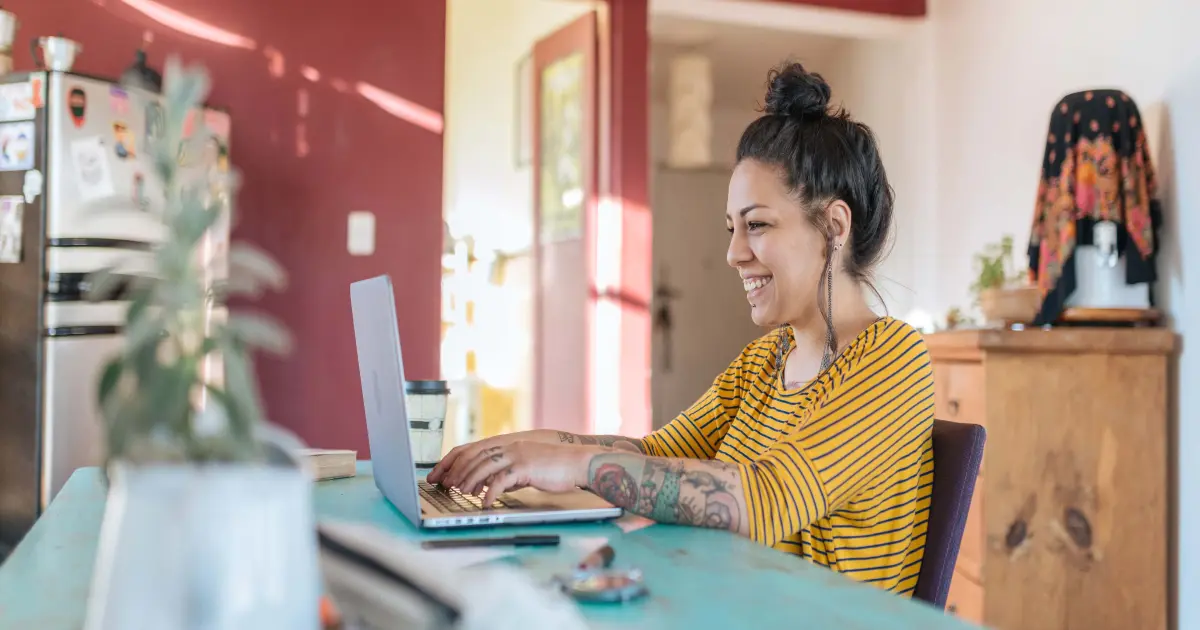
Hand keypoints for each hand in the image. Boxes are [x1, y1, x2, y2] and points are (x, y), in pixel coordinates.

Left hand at [437, 441, 598, 507]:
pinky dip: (490, 492)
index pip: (470, 449)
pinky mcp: (525, 466)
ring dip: (469, 480)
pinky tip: (485, 502)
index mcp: (506, 445)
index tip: (439, 474)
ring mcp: (516, 455)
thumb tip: (490, 487)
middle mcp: (508, 446)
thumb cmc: (554, 469)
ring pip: (483, 466)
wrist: (578, 464)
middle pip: (473, 456)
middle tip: (445, 485)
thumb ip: (507, 475)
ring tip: (461, 493)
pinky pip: (501, 480)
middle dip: (455, 471)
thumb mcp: (525, 469)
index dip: (451, 461)